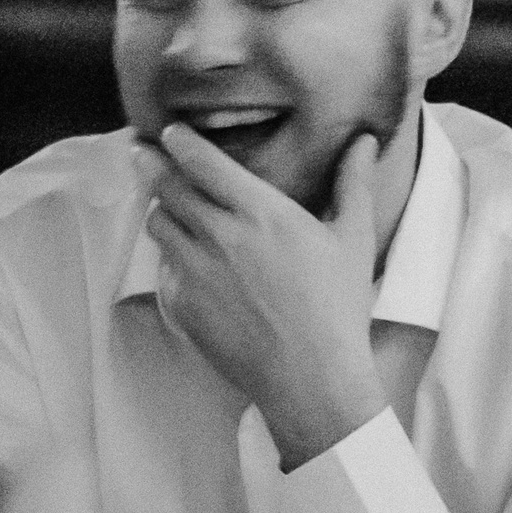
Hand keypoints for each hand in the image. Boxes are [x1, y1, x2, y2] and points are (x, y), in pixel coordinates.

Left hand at [142, 126, 385, 469]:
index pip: (200, 160)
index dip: (179, 141)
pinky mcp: (181, 304)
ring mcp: (195, 271)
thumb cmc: (338, 309)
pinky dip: (171, 258)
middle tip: (147, 155)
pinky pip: (162, 267)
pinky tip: (190, 262)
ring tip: (172, 210)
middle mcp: (220, 235)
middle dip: (154, 166)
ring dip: (162, 210)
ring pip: (157, 223)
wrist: (311, 377)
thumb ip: (353, 185)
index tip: (172, 134)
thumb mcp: (354, 241)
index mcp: (261, 212)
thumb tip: (364, 142)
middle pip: (166, 186)